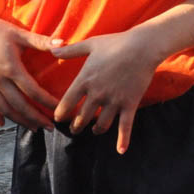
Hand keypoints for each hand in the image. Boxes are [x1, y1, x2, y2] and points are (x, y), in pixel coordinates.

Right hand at [0, 9, 59, 130]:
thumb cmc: (0, 29)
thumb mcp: (21, 34)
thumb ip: (42, 41)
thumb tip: (64, 43)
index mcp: (10, 66)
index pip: (32, 91)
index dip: (46, 102)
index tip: (58, 110)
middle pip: (19, 104)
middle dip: (36, 118)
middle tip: (50, 127)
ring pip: (3, 108)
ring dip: (19, 120)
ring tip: (34, 127)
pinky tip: (4, 123)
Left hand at [51, 29, 161, 153]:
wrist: (141, 47)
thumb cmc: (114, 43)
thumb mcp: (90, 44)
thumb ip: (70, 50)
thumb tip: (52, 49)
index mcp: (85, 80)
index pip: (67, 103)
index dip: (60, 113)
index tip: (57, 118)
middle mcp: (97, 94)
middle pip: (82, 117)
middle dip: (76, 126)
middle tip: (73, 129)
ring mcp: (114, 101)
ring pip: (101, 125)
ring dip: (95, 130)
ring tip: (93, 131)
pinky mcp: (129, 104)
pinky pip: (125, 127)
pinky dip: (123, 140)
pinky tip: (120, 151)